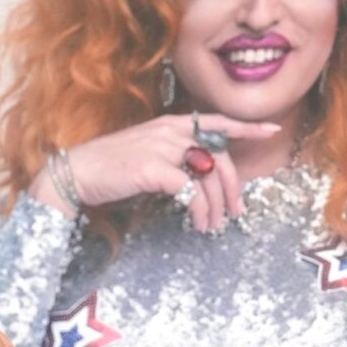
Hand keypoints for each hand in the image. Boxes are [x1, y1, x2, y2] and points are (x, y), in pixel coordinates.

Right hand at [29, 113, 279, 231]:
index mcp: (170, 124)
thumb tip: (199, 174)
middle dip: (233, 188)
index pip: (216, 121)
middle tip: (234, 212)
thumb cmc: (109, 166)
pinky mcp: (153, 168)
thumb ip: (174, 155)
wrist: (77, 172)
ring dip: (215, 206)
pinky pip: (191, 191)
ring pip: (209, 177)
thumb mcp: (146, 151)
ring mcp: (162, 147)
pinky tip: (196, 223)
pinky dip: (199, 210)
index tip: (269, 129)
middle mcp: (170, 131)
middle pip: (219, 157)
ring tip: (210, 225)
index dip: (245, 126)